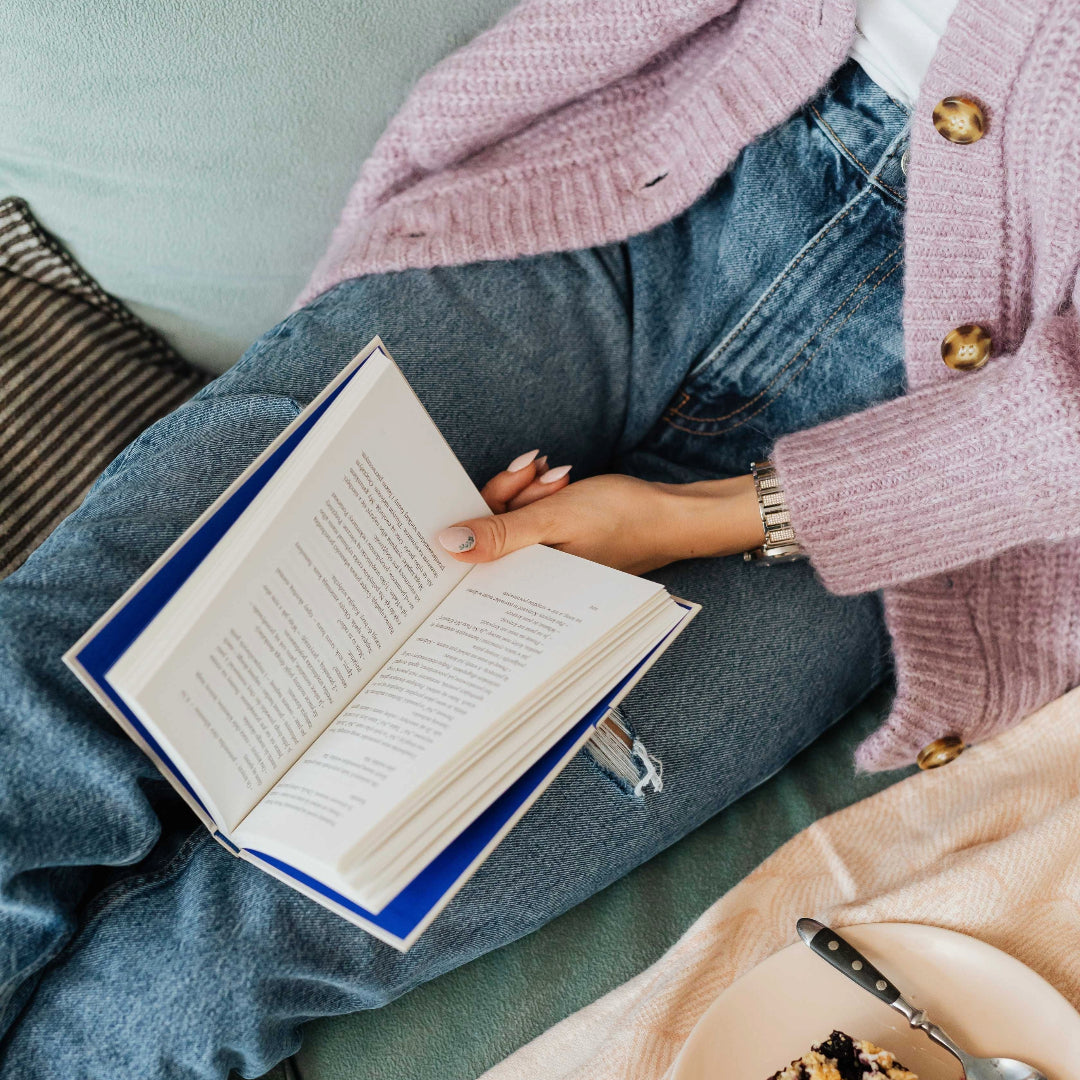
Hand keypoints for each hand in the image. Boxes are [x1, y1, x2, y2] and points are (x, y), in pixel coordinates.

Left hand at [438, 450, 764, 573]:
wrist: (674, 513)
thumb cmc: (622, 519)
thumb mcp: (554, 520)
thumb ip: (499, 534)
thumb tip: (448, 545)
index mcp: (530, 585)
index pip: (476, 558)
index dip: (476, 516)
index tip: (493, 487)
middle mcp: (534, 579)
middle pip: (491, 534)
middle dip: (509, 495)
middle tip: (535, 473)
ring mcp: (547, 561)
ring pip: (512, 520)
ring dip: (527, 491)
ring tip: (558, 477)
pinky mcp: (559, 544)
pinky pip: (532, 518)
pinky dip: (540, 495)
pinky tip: (560, 480)